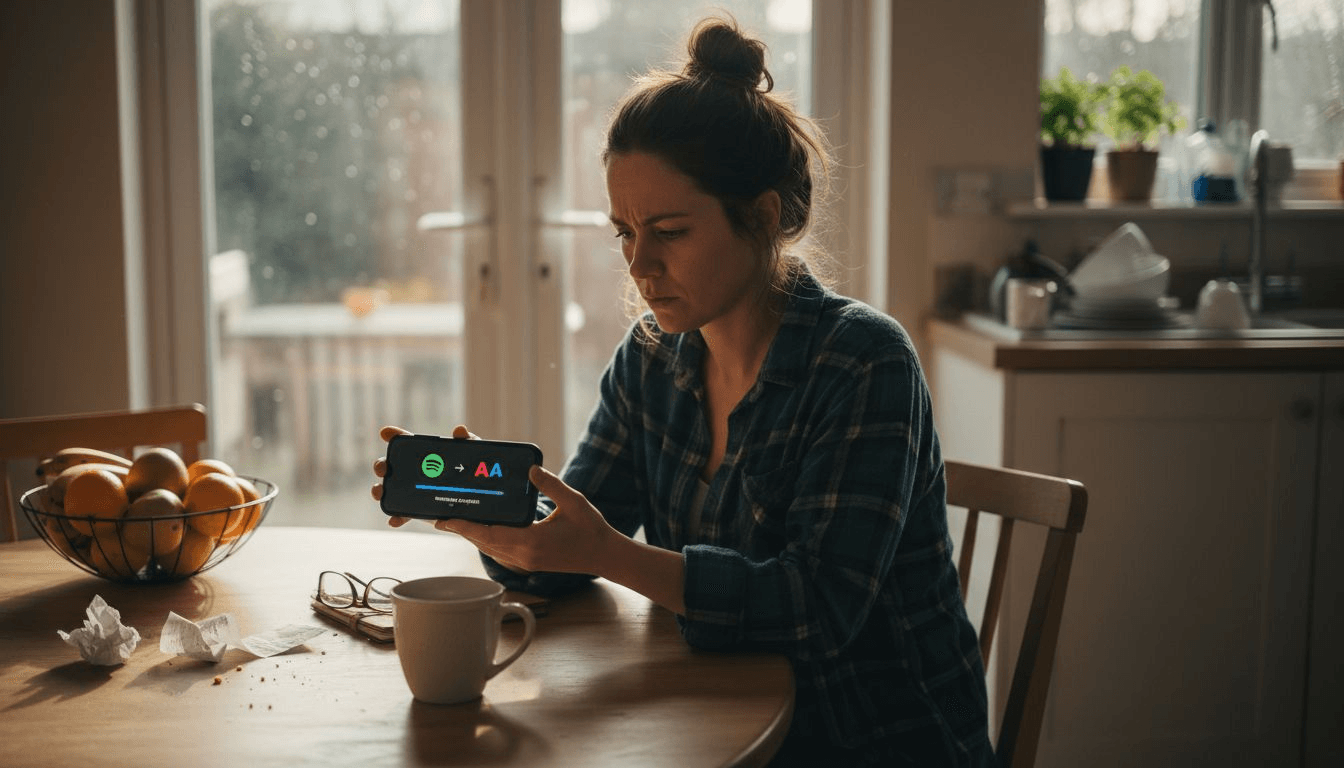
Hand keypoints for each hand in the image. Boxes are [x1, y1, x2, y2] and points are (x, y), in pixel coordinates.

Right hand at [372, 424, 475, 527]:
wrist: (478, 499)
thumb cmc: (473, 470)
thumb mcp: (472, 455)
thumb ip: (468, 441)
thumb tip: (459, 430)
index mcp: (425, 455)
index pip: (406, 442)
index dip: (394, 435)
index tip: (385, 432)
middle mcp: (413, 472)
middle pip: (390, 466)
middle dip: (381, 465)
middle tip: (383, 468)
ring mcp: (413, 491)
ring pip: (389, 489)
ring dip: (380, 490)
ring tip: (379, 492)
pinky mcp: (418, 509)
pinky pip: (404, 514)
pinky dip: (397, 518)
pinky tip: (394, 521)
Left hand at [436, 465, 619, 576]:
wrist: (605, 556)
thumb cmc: (592, 529)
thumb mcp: (574, 502)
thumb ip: (551, 485)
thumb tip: (531, 469)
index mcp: (532, 543)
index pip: (489, 534)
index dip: (464, 526)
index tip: (444, 519)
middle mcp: (523, 556)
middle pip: (482, 542)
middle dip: (460, 528)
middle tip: (439, 514)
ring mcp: (524, 562)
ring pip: (488, 548)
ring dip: (470, 534)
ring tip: (453, 519)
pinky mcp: (527, 562)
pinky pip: (498, 550)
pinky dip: (485, 539)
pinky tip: (479, 528)